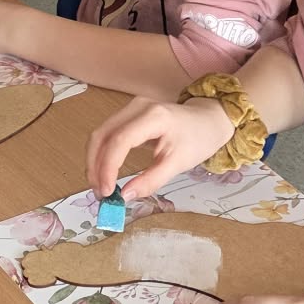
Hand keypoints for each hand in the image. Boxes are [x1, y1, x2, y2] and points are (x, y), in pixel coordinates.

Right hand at [86, 96, 230, 199]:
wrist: (208, 120)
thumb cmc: (198, 139)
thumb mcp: (179, 163)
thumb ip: (152, 180)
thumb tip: (125, 197)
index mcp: (153, 117)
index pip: (120, 140)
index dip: (108, 167)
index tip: (107, 192)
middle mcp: (136, 107)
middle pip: (102, 135)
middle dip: (95, 166)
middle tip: (99, 193)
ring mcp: (130, 108)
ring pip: (100, 134)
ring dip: (95, 161)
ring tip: (100, 186)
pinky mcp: (128, 114)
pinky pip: (107, 134)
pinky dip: (102, 154)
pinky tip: (104, 172)